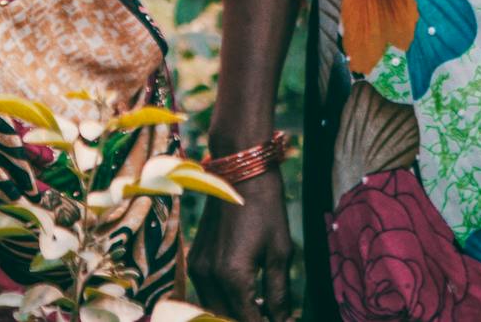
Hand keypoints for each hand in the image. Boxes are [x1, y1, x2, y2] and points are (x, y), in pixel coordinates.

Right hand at [194, 170, 293, 321]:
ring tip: (260, 311)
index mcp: (233, 276)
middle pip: (225, 320)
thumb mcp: (280, 252)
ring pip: (213, 310)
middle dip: (248, 321)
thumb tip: (284, 321)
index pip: (248, 321)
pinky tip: (245, 297)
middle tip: (271, 318)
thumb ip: (279, 294)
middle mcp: (209, 276)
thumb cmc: (266, 208)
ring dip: (234, 315)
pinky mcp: (195, 260)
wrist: (240, 173)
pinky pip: (207, 294)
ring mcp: (198, 268)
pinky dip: (223, 302)